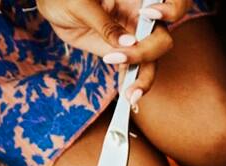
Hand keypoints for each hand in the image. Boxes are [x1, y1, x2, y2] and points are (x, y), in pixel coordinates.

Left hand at [37, 0, 184, 96]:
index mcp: (137, 0)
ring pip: (151, 61)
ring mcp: (134, 38)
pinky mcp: (124, 53)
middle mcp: (141, 20)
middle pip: (161, 40)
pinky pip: (135, 71)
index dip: (171, 9)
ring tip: (130, 95)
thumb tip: (129, 43)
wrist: (54, 7)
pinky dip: (132, 84)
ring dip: (143, 79)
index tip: (150, 14)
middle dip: (147, 53)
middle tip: (119, 59)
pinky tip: (127, 96)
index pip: (170, 4)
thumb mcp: (82, 5)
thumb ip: (106, 24)